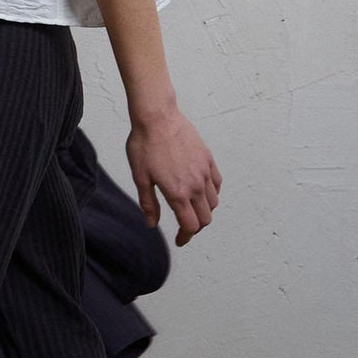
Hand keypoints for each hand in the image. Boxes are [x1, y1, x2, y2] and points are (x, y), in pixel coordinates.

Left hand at [126, 105, 221, 246]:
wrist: (157, 117)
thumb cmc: (144, 145)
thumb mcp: (140, 177)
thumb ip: (148, 203)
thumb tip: (152, 224)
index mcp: (178, 193)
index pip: (190, 226)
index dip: (185, 237)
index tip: (179, 240)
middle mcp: (195, 185)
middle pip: (205, 218)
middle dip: (195, 227)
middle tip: (184, 227)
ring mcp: (204, 172)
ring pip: (213, 202)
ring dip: (204, 211)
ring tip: (191, 209)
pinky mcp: (208, 159)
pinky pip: (217, 183)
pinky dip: (212, 193)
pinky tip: (201, 191)